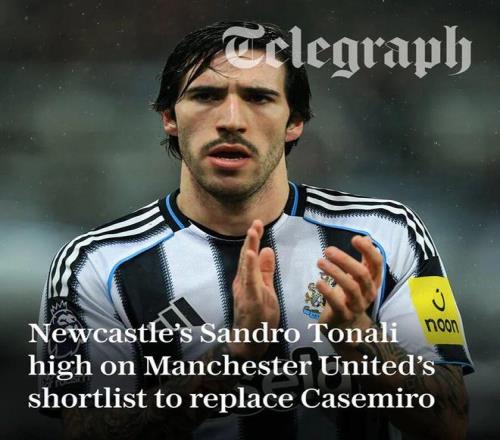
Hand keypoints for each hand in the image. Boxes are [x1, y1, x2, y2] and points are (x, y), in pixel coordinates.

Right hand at [229, 220, 278, 359]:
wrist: (248, 345)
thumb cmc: (258, 318)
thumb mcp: (265, 290)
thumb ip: (265, 271)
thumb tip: (266, 249)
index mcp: (247, 279)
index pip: (250, 256)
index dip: (253, 239)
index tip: (258, 223)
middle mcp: (243, 283)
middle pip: (246, 258)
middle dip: (251, 239)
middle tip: (255, 222)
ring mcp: (244, 293)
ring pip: (246, 268)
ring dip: (248, 249)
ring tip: (252, 232)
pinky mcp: (248, 302)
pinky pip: (249, 283)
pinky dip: (249, 268)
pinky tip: (251, 255)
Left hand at [317, 235, 382, 331]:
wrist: (346, 327)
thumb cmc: (351, 296)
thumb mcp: (358, 277)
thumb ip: (363, 259)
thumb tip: (366, 238)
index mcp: (373, 281)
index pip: (377, 264)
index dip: (369, 250)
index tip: (355, 238)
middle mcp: (368, 293)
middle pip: (362, 274)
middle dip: (345, 260)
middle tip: (328, 250)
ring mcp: (357, 306)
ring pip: (351, 288)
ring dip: (335, 272)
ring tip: (320, 262)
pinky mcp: (343, 315)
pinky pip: (337, 303)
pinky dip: (328, 292)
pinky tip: (318, 282)